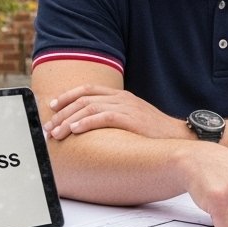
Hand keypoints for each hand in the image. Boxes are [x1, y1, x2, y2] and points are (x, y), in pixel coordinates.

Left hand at [43, 84, 185, 141]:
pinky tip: (74, 130)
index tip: (53, 106)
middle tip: (49, 127)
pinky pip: (102, 117)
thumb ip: (115, 117)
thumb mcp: (133, 119)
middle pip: (84, 99)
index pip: (88, 89)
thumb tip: (94, 128)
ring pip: (89, 107)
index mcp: (121, 96)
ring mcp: (126, 106)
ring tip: (56, 133)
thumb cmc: (154, 134)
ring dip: (69, 120)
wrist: (178, 137)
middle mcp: (121, 98)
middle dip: (62, 113)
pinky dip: (85, 122)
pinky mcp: (130, 118)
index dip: (68, 96)